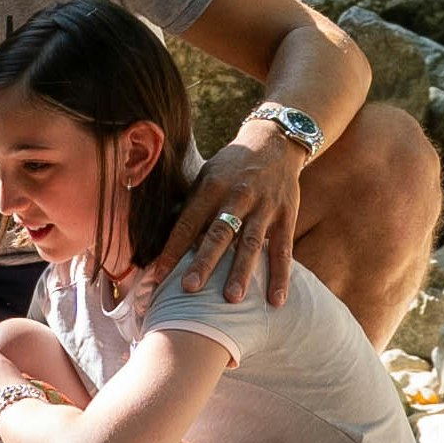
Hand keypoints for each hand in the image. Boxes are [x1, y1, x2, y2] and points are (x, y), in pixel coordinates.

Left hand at [153, 127, 307, 304]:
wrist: (275, 142)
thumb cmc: (232, 167)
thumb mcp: (207, 176)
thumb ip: (194, 207)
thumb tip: (172, 245)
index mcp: (211, 187)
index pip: (188, 223)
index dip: (172, 250)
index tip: (157, 277)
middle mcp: (237, 197)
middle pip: (218, 234)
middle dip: (203, 262)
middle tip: (189, 289)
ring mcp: (263, 207)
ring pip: (250, 243)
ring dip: (241, 272)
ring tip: (232, 298)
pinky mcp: (286, 216)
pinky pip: (283, 249)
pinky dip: (280, 275)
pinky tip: (276, 300)